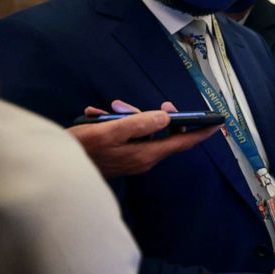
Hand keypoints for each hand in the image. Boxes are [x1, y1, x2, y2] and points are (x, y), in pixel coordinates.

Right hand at [67, 100, 218, 177]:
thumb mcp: (111, 131)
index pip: (182, 142)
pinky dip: (118, 124)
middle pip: (163, 134)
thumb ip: (140, 123)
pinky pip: (128, 136)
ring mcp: (133, 159)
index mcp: (146, 154)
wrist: (57, 169)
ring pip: (144, 132)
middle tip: (149, 104)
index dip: (200, 132)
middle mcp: (144, 159)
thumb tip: (165, 118)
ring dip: (130, 117)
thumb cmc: (83, 149)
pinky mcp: (122, 157)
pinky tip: (98, 117)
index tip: (217, 124)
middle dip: (157, 116)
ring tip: (106, 110)